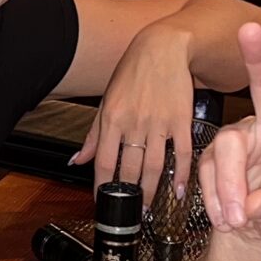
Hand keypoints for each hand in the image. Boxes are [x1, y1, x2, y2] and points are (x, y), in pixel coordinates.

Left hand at [73, 21, 195, 195]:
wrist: (164, 48)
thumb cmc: (133, 72)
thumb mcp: (107, 100)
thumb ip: (94, 135)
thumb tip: (78, 161)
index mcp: (112, 119)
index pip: (105, 163)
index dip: (103, 188)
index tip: (103, 202)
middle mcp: (134, 124)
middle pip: (130, 170)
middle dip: (129, 197)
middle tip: (131, 212)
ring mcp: (159, 123)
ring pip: (155, 167)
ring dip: (152, 192)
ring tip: (150, 207)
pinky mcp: (182, 121)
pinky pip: (182, 154)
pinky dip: (182, 175)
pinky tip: (179, 190)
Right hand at [196, 25, 260, 250]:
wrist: (256, 236)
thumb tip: (256, 204)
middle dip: (259, 58)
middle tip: (249, 31)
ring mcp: (246, 136)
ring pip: (231, 142)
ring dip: (229, 182)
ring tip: (238, 219)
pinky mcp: (218, 152)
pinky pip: (210, 168)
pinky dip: (217, 197)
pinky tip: (227, 217)